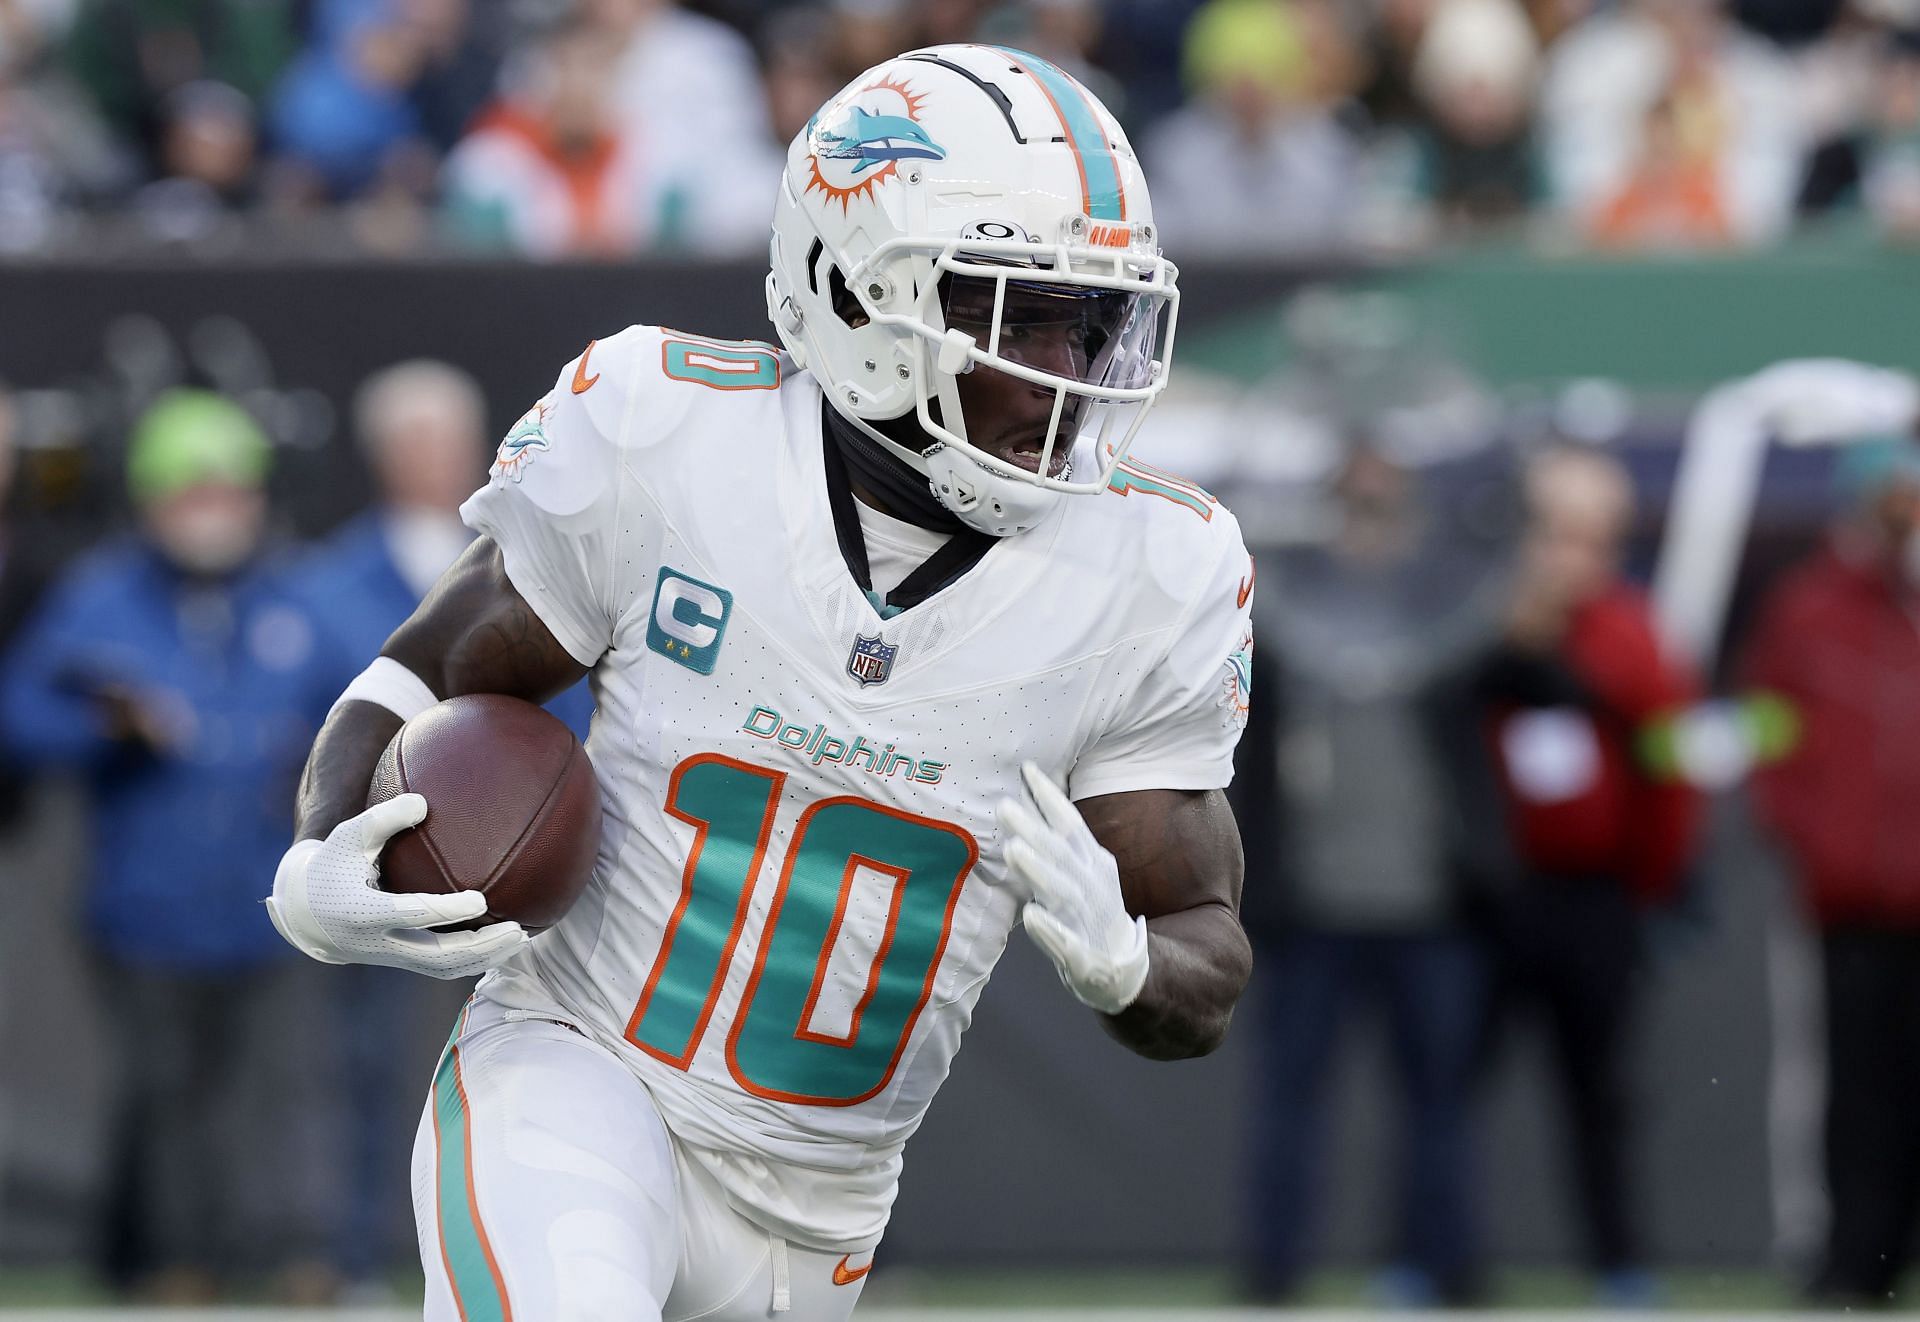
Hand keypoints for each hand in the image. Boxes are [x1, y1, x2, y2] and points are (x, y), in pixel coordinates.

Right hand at [266, 794, 528, 978]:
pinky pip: (442, 968)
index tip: (481, 900)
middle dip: (478, 948)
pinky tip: (503, 943)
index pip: (410, 914)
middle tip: (516, 930)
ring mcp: (391, 957)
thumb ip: (384, 818)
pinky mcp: (401, 961)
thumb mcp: (349, 835)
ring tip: (521, 939)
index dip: (446, 911)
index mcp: (362, 911)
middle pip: (435, 957)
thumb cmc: (333, 864)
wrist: (306, 913)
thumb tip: (424, 803)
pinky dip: (474, 960)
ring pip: (443, 969)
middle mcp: (378, 942)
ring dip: (484, 959)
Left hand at [996, 762, 1149, 1014]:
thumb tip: (1027, 798)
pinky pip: (1065, 941)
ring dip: (1039, 871)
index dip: (1050, 797)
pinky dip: (1049, 929)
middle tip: (1004, 806)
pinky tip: (1031, 916)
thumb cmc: (1090, 909)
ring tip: (1013, 851)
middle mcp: (1091, 886)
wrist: (1120, 967)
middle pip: (1060, 854)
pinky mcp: (1081, 955)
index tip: (1026, 770)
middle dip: (1034, 829)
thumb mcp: (1082, 869)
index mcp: (1092, 862)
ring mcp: (1087, 920)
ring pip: (1062, 892)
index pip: (1070, 824)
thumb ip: (1057, 840)